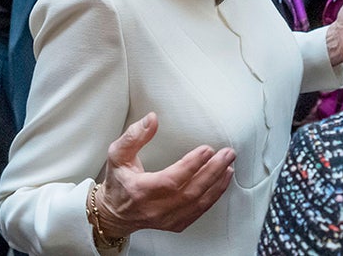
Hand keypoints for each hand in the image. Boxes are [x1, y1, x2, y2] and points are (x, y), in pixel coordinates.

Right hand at [95, 113, 234, 237]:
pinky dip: (213, 196)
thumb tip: (152, 119)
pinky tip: (221, 182)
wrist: (114, 214)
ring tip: (228, 166)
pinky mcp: (176, 224)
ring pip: (198, 203)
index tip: (206, 150)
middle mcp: (155, 208)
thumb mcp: (117, 154)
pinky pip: (199, 211)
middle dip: (212, 171)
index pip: (170, 179)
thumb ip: (134, 136)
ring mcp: (167, 219)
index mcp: (140, 190)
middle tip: (226, 154)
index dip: (191, 165)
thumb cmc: (117, 182)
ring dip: (217, 184)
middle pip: (190, 192)